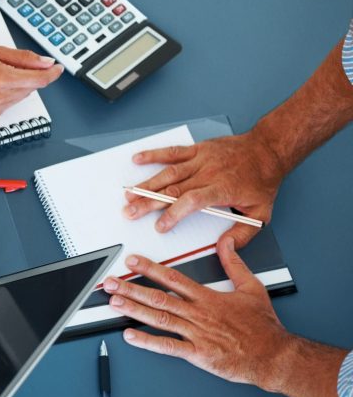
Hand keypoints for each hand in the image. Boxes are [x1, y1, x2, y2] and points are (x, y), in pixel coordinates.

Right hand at [0, 43, 62, 120]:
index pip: (39, 80)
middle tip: (13, 64)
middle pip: (31, 88)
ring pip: (21, 96)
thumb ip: (25, 58)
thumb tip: (46, 63)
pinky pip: (10, 104)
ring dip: (17, 85)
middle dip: (29, 75)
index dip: (52, 74)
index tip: (57, 68)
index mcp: (2, 79)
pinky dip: (7, 95)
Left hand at [103, 237, 292, 388]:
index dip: (150, 268)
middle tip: (110, 282)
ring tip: (114, 302)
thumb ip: (234, 264)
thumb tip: (226, 242)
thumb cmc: (263, 325)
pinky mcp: (198, 354)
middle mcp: (198, 314)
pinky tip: (130, 335)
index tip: (132, 260)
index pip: (173, 278)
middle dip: (131, 288)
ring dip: (134, 310)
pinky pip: (168, 346)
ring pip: (160, 318)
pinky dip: (148, 341)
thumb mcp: (252, 287)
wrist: (273, 355)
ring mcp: (196, 334)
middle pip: (159, 297)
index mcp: (208, 298)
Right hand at [123, 132, 285, 246]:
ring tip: (129, 194)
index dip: (174, 213)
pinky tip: (138, 159)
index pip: (192, 201)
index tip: (160, 226)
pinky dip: (154, 154)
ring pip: (169, 172)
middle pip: (173, 189)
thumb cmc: (262, 180)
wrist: (268, 150)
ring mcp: (201, 160)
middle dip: (148, 202)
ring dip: (147, 184)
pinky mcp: (197, 150)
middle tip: (130, 212)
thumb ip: (242, 234)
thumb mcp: (261, 214)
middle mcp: (209, 173)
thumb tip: (224, 247)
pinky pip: (173, 151)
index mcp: (222, 189)